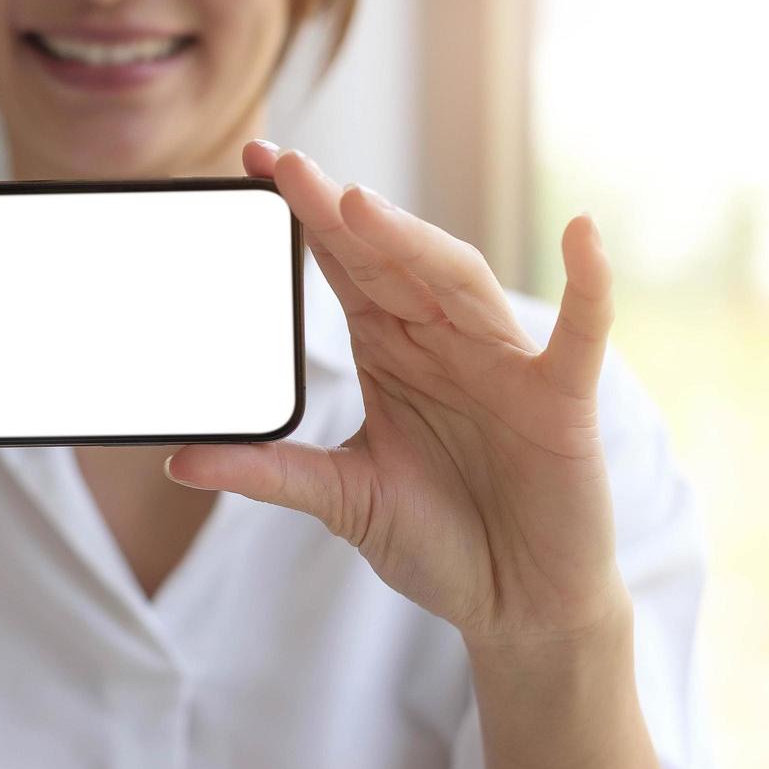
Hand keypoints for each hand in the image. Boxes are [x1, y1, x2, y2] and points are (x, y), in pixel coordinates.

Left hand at [164, 141, 626, 649]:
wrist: (515, 604)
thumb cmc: (438, 540)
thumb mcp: (341, 499)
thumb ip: (269, 472)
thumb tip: (179, 462)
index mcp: (390, 348)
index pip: (340, 264)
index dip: (303, 215)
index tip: (253, 164)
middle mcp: (444, 340)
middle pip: (388, 258)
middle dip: (338, 212)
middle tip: (287, 167)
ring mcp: (504, 363)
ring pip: (458, 281)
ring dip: (412, 240)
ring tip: (358, 205)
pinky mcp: (560, 399)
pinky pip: (581, 333)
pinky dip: (589, 284)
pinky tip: (581, 235)